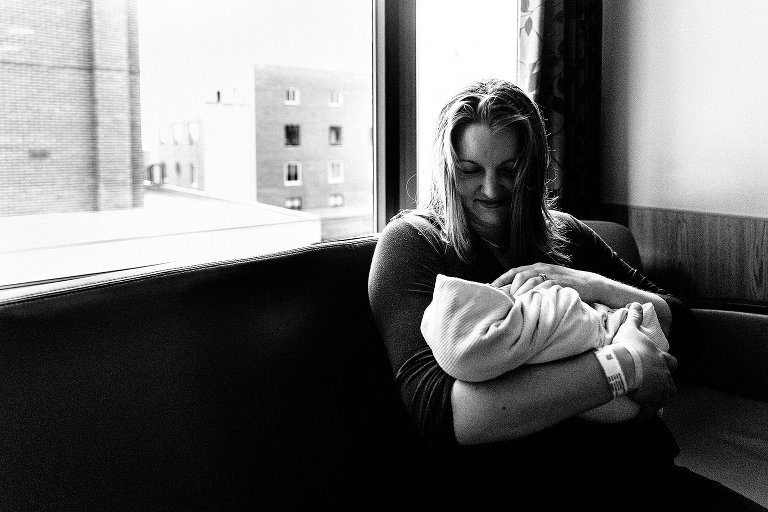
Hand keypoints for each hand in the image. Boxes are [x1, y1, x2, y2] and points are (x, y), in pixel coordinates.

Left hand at [492, 263, 605, 302]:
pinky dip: (535, 294)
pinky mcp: (561, 283)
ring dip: (520, 293)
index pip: (514, 271)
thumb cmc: (565, 286)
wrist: (591, 284)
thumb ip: (532, 285)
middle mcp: (542, 269)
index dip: (501, 280)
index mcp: (537, 267)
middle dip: (509, 288)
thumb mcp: (547, 281)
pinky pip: (544, 287)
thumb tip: (513, 297)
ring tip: (514, 304)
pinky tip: (529, 303)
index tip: (489, 289)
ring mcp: (552, 275)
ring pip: (530, 281)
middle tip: (503, 300)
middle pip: (520, 275)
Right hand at [613, 303, 677, 420]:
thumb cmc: (628, 347)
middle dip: (667, 380)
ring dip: (661, 397)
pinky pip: (649, 412)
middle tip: (657, 382)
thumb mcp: (631, 329)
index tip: (661, 363)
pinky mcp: (650, 402)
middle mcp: (664, 374)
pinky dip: (645, 415)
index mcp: (660, 358)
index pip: (670, 361)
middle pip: (672, 379)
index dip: (666, 362)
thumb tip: (635, 303)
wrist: (623, 364)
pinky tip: (640, 418)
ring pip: (666, 396)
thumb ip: (634, 316)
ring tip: (651, 399)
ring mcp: (659, 390)